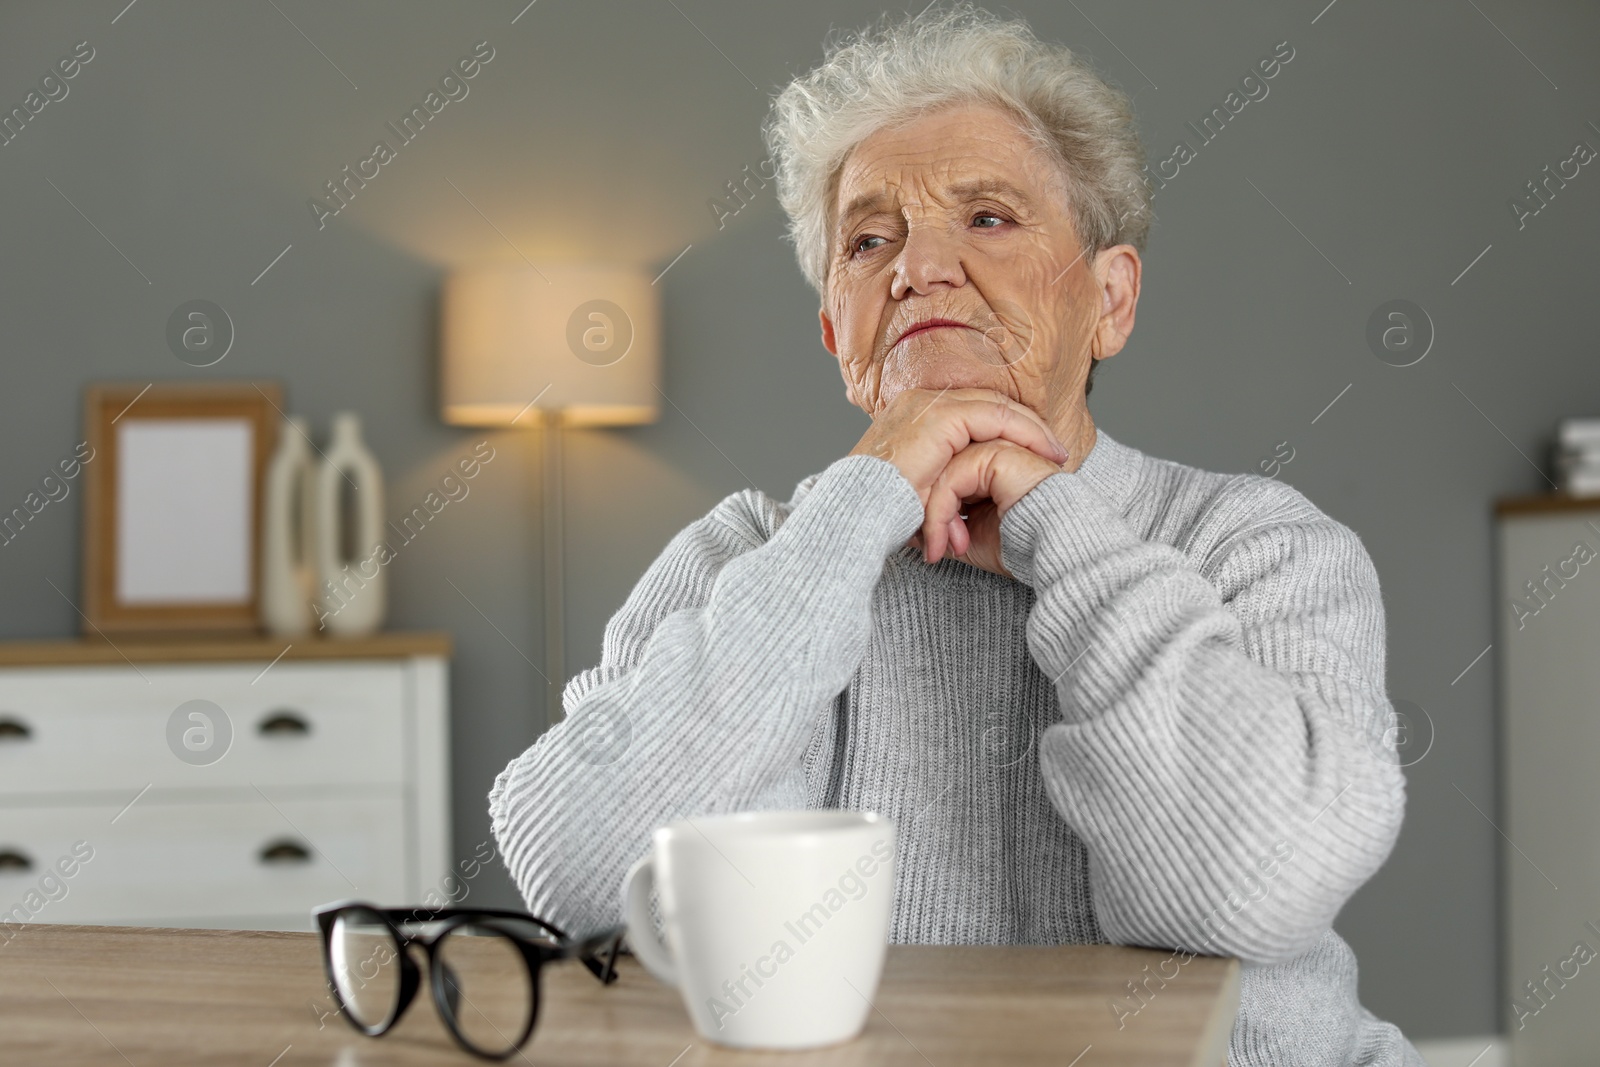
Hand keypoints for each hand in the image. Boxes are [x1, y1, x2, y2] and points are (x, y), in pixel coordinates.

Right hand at [848, 388, 1068, 571]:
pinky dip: (1023, 432)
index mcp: (913, 417)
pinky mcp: (940, 416)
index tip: (1034, 450)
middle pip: (988, 403)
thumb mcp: (917, 495)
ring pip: (997, 407)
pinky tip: (1043, 451)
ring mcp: (929, 404)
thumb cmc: (880, 515)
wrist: (857, 514)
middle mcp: (920, 402)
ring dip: (1032, 430)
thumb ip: (944, 489)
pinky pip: (995, 417)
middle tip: (1055, 450)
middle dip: (1026, 426)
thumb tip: (966, 514)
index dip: (1007, 428)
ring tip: (1056, 454)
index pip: (972, 411)